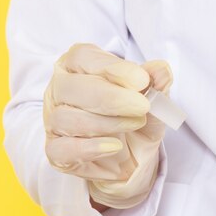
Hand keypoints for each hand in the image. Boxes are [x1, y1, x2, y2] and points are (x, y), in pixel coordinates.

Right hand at [43, 43, 172, 208]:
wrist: (133, 159)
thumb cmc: (136, 120)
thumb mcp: (152, 103)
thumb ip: (156, 85)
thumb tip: (162, 69)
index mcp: (78, 67)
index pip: (83, 57)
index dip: (112, 67)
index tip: (141, 80)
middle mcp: (60, 90)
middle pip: (71, 87)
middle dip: (111, 97)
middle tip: (142, 106)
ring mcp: (53, 121)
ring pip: (66, 118)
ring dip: (106, 122)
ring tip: (136, 124)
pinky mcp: (56, 151)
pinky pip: (61, 148)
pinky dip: (90, 148)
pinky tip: (114, 146)